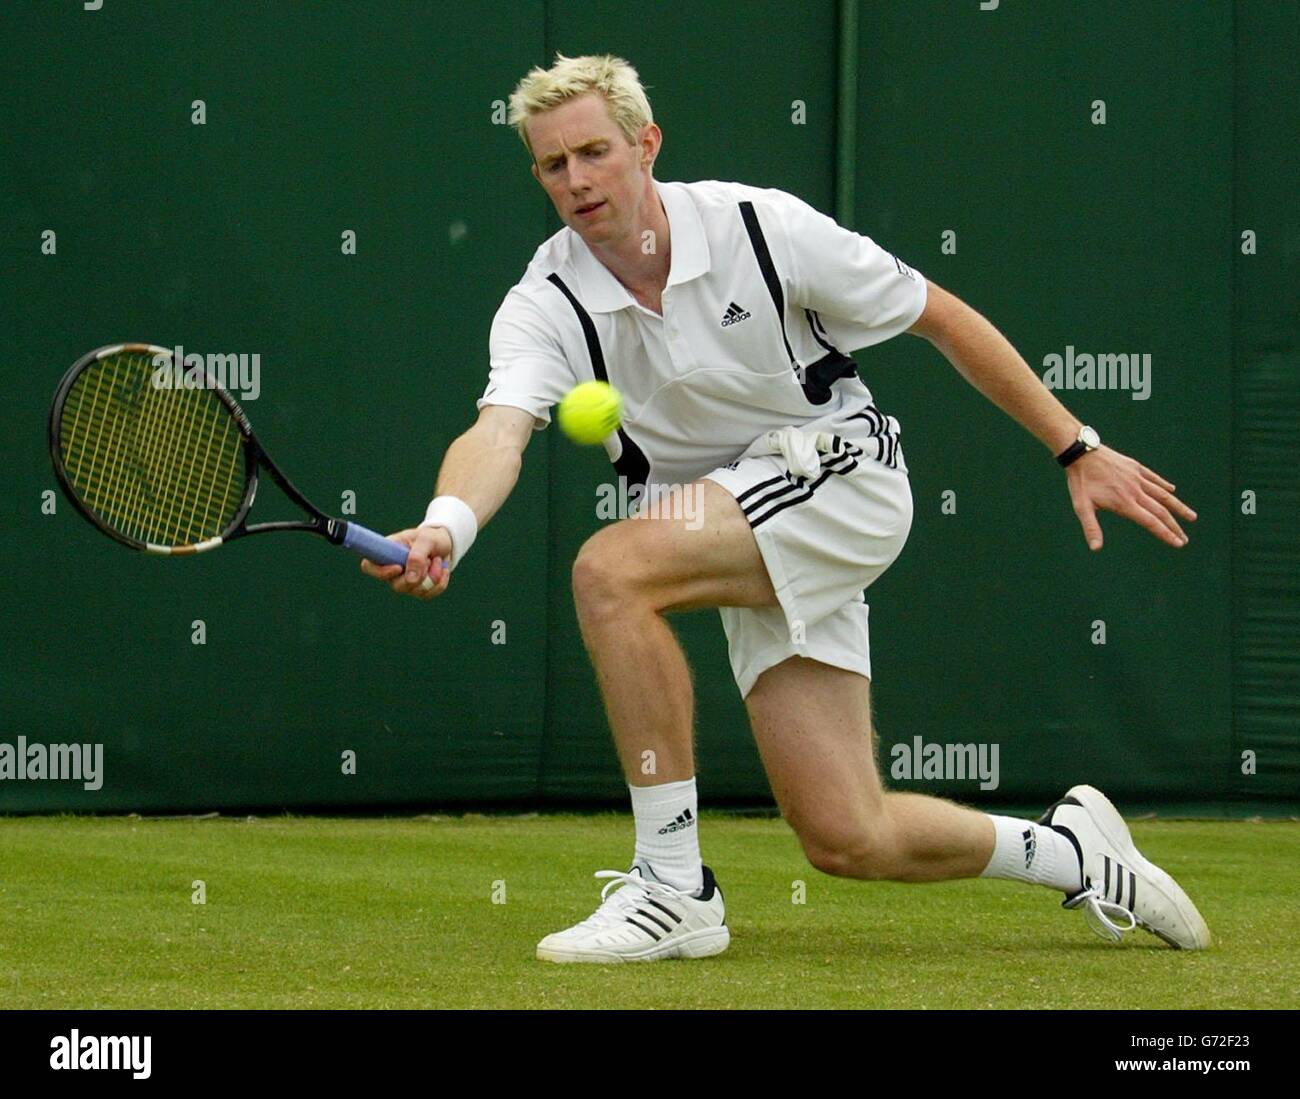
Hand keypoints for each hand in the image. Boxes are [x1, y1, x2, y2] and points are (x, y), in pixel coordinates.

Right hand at [358, 525, 452, 599]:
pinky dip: (440, 582)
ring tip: (437, 559)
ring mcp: (405, 582)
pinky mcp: (419, 590)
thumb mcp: (426, 539)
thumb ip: (417, 556)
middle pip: (396, 585)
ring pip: (415, 591)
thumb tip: (410, 580)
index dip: (380, 572)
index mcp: (387, 552)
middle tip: (430, 559)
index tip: (399, 567)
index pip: (369, 566)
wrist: (446, 544)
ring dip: (432, 576)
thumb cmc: (431, 537)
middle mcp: (392, 570)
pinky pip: (428, 594)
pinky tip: (442, 569)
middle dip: (419, 575)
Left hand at [1065, 446, 1196, 550]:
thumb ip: (1091, 528)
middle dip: (1174, 527)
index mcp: (1124, 503)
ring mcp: (1138, 478)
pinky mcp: (1136, 467)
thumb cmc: (1080, 482)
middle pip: (1161, 511)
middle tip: (1185, 539)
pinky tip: (1172, 490)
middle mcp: (1136, 491)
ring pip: (1163, 494)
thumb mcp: (1082, 507)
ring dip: (1178, 507)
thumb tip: (1095, 549)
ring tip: (1192, 517)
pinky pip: (1154, 478)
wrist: (1082, 452)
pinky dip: (1164, 485)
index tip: (1178, 543)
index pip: (1151, 522)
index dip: (1166, 534)